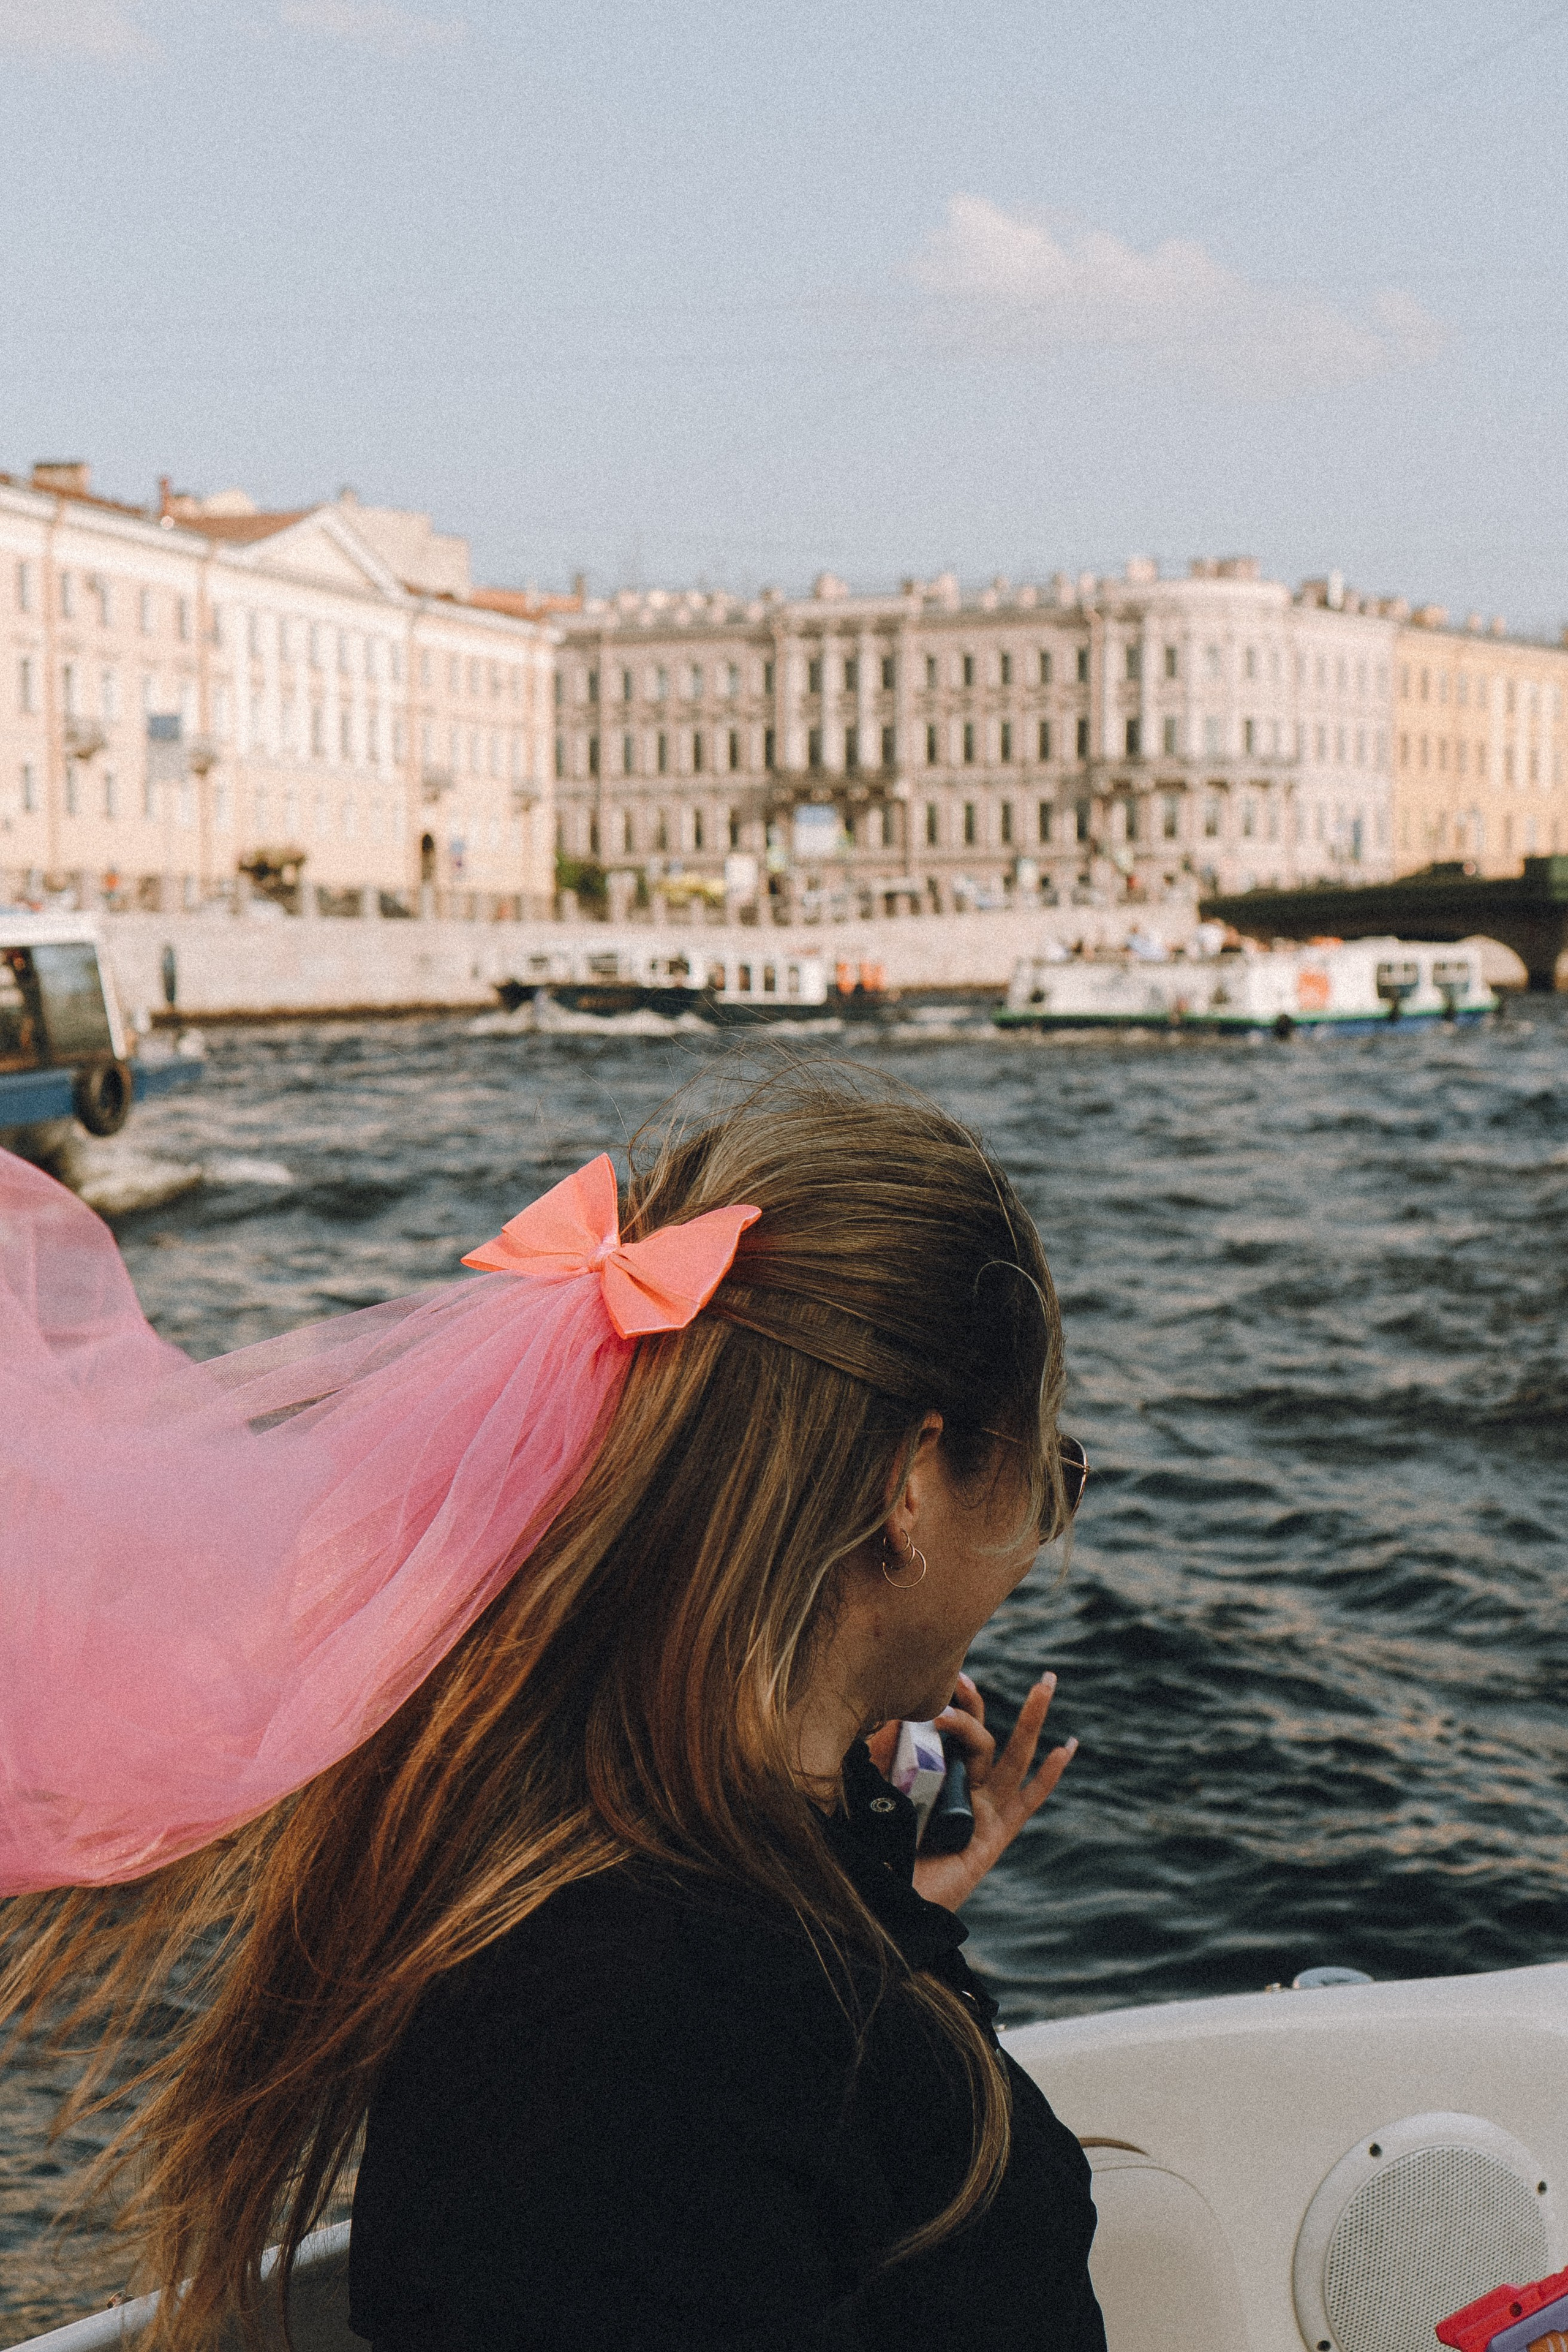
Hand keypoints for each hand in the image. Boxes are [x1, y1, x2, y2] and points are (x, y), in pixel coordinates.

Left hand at [866, 1672, 1077, 1912]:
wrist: (883, 1904)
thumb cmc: (870, 1853)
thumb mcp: (865, 1794)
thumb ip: (865, 1760)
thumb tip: (864, 1716)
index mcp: (926, 1776)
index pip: (941, 1729)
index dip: (946, 1702)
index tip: (942, 1677)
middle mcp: (957, 1788)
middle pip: (978, 1734)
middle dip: (985, 1700)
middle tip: (976, 1662)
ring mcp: (980, 1810)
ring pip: (1009, 1755)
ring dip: (1031, 1719)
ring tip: (1046, 1682)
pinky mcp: (994, 1836)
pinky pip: (1027, 1800)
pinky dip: (1048, 1775)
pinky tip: (1067, 1747)